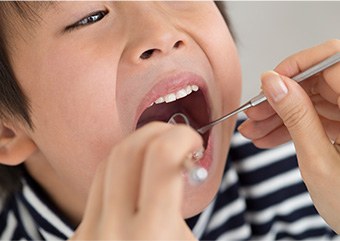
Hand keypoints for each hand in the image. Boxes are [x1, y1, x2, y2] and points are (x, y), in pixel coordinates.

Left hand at [70, 122, 201, 239]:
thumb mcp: (189, 239)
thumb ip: (181, 201)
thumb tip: (181, 159)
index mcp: (152, 234)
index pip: (161, 157)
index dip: (182, 136)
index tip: (193, 142)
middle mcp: (111, 232)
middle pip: (127, 150)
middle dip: (157, 132)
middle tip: (175, 141)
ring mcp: (87, 233)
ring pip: (106, 165)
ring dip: (136, 151)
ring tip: (155, 160)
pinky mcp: (76, 236)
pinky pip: (96, 190)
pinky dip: (120, 178)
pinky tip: (135, 187)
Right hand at [238, 39, 339, 231]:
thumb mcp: (318, 160)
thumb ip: (296, 116)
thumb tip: (273, 82)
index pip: (332, 61)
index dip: (297, 66)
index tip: (269, 82)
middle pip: (318, 81)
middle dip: (281, 96)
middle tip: (256, 113)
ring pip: (311, 100)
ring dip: (279, 114)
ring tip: (255, 130)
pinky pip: (313, 117)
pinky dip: (289, 126)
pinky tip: (268, 136)